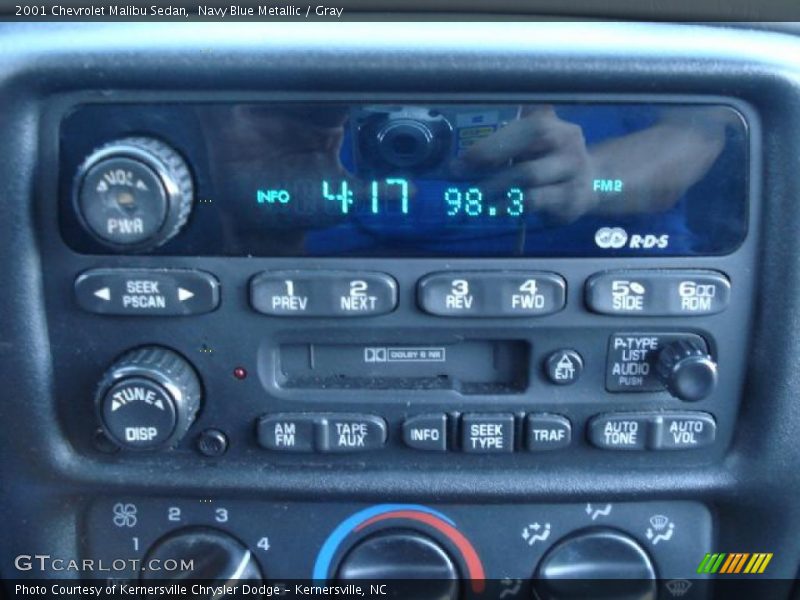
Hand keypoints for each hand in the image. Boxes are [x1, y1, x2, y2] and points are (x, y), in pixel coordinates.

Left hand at [452, 106, 596, 222]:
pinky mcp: (570, 203)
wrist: (595, 182)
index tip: (462, 159)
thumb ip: (507, 142)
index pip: (526, 131)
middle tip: (460, 178)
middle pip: (528, 153)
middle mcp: (570, 150)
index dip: (493, 145)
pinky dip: (511, 206)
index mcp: (558, 129)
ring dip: (496, 188)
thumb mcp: (536, 142)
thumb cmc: (552, 158)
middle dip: (489, 168)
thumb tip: (459, 161)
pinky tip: (495, 208)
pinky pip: (535, 203)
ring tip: (474, 197)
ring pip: (530, 181)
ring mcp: (573, 177)